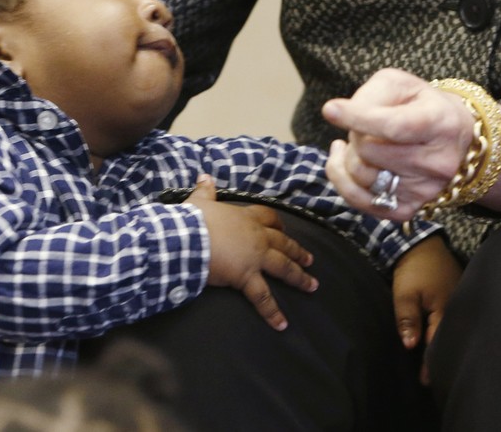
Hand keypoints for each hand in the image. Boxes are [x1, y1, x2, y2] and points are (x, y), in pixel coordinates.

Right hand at [186, 174, 317, 330]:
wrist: (189, 237)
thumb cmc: (193, 220)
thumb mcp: (199, 202)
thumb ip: (206, 191)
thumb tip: (205, 177)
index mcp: (245, 218)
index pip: (268, 217)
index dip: (277, 224)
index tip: (284, 228)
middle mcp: (256, 236)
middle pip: (283, 243)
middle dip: (298, 252)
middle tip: (310, 260)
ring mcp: (255, 257)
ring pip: (283, 267)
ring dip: (299, 277)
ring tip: (312, 286)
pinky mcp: (247, 276)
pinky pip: (263, 297)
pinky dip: (272, 312)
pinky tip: (282, 324)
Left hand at [323, 68, 500, 217]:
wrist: (457, 139)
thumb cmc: (422, 105)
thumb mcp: (403, 84)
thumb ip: (372, 94)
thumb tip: (338, 113)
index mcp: (440, 124)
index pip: (394, 126)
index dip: (359, 119)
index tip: (330, 110)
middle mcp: (437, 162)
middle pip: (370, 151)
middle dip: (355, 134)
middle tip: (364, 126)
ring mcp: (425, 190)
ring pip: (360, 176)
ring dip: (350, 156)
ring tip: (360, 141)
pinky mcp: (409, 209)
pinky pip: (359, 201)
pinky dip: (343, 179)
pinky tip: (349, 160)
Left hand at [391, 235, 460, 380]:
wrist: (422, 241)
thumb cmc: (413, 268)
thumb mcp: (405, 294)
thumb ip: (408, 319)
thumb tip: (411, 346)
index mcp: (446, 309)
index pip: (438, 342)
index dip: (431, 362)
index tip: (426, 380)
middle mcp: (457, 306)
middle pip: (450, 336)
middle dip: (441, 355)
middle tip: (433, 376)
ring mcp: (459, 297)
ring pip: (452, 326)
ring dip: (445, 341)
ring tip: (438, 360)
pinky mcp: (457, 291)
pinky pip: (453, 315)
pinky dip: (447, 327)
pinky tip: (442, 335)